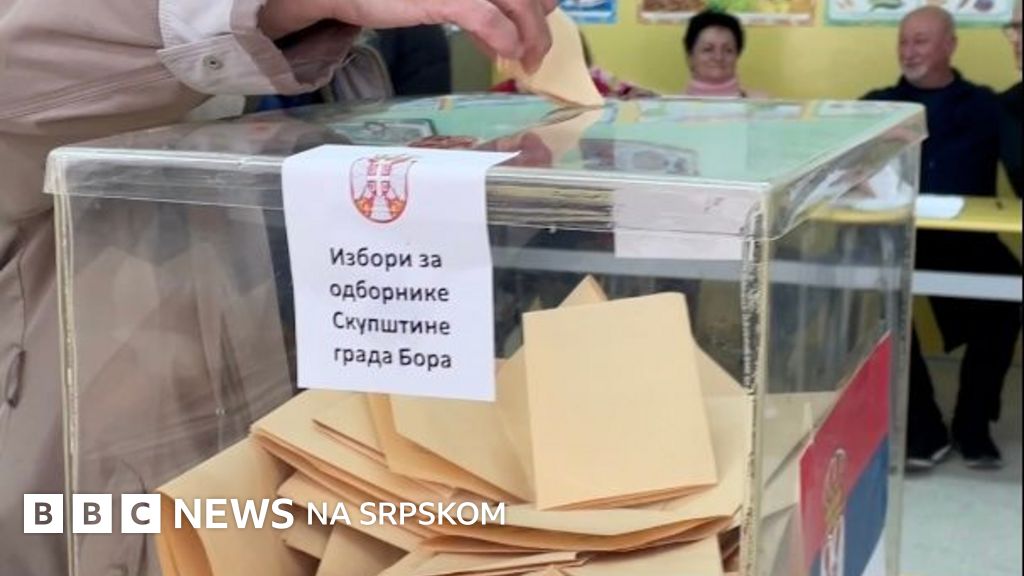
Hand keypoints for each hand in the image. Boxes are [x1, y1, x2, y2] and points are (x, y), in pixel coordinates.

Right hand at [260, 0, 557, 72]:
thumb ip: (476, 8)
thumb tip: (508, 37)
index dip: (540, 1)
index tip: (541, 22)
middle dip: (539, 21)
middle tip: (537, 52)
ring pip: (516, 1)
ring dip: (530, 33)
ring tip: (528, 60)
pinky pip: (487, 19)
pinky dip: (504, 38)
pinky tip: (504, 55)